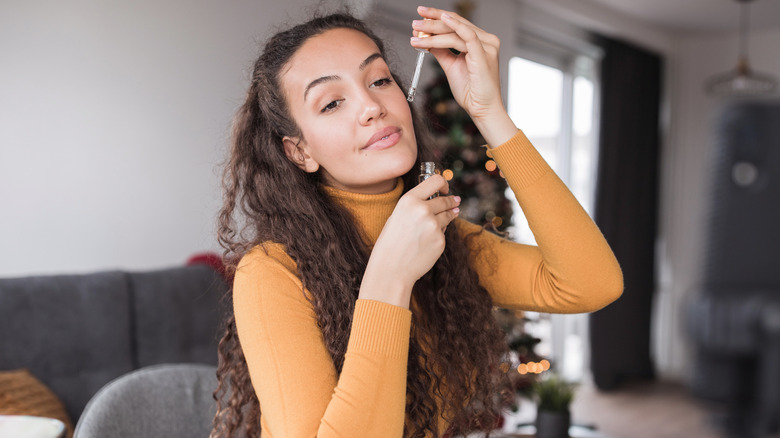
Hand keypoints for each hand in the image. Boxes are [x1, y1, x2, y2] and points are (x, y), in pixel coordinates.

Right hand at [359, 175, 459, 307]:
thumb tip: (444, 198)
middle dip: (451, 201)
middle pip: (445, 200)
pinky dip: (438, 235)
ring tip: (438, 223)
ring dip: (448, 217)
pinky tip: (426, 243)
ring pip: (448, 216)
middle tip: (455, 202)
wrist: (390, 269)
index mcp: (409, 200)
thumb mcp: (397, 216)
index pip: (436, 180)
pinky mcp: (440, 240)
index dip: (444, 184)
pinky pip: (444, 233)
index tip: (446, 189)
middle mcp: (423, 210)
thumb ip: (416, 205)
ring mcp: (434, 226)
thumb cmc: (391, 242)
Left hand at [410, 6, 516, 146]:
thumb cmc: (470, 91)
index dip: (437, 19)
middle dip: (432, 21)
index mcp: (480, 42)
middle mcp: (486, 41)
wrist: (481, 109)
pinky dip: (454, 26)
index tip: (420, 17)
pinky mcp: (484, 54)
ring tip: (416, 32)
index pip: (457, 24)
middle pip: (456, 23)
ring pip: (456, 31)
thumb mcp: (451, 66)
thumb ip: (441, 51)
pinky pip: (467, 35)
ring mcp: (487, 46)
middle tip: (415, 23)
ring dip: (433, 30)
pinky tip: (441, 20)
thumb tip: (426, 39)